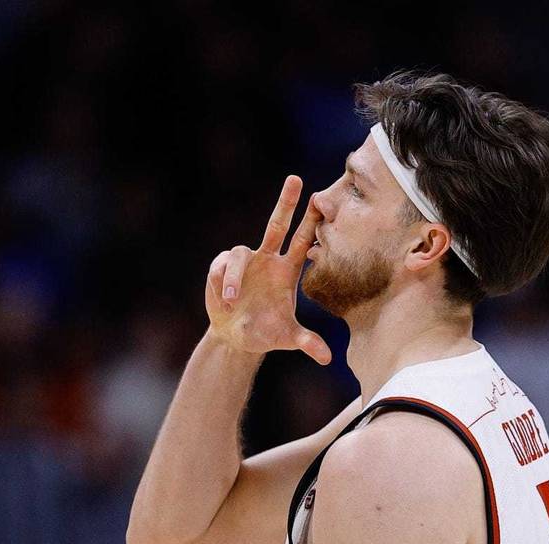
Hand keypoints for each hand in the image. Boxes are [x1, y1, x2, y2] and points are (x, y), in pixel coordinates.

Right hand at [205, 175, 332, 364]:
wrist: (235, 338)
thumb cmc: (266, 332)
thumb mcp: (287, 337)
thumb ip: (307, 342)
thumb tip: (329, 358)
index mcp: (287, 271)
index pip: (303, 242)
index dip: (313, 223)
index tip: (323, 202)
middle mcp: (267, 260)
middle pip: (277, 224)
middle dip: (286, 202)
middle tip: (296, 180)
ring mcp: (244, 263)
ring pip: (239, 254)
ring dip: (234, 277)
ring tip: (232, 302)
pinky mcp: (221, 269)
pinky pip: (220, 267)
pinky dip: (221, 281)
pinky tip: (223, 299)